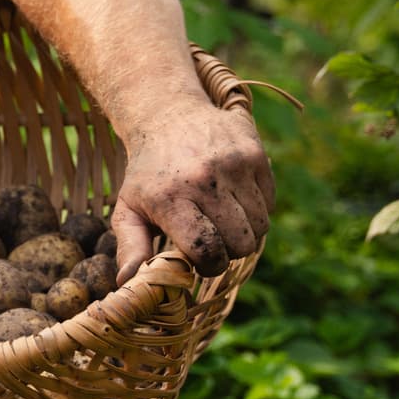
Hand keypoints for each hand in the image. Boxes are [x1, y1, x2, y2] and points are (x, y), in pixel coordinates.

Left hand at [111, 103, 273, 283]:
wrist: (167, 115)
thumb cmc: (147, 173)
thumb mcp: (128, 208)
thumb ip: (130, 247)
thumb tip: (129, 283)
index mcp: (171, 199)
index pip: (206, 250)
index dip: (208, 266)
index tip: (200, 262)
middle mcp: (204, 181)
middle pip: (240, 244)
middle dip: (228, 252)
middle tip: (212, 240)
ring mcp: (234, 166)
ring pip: (259, 226)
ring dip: (244, 232)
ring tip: (221, 219)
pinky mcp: (255, 155)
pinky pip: (269, 203)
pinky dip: (256, 209)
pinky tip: (233, 198)